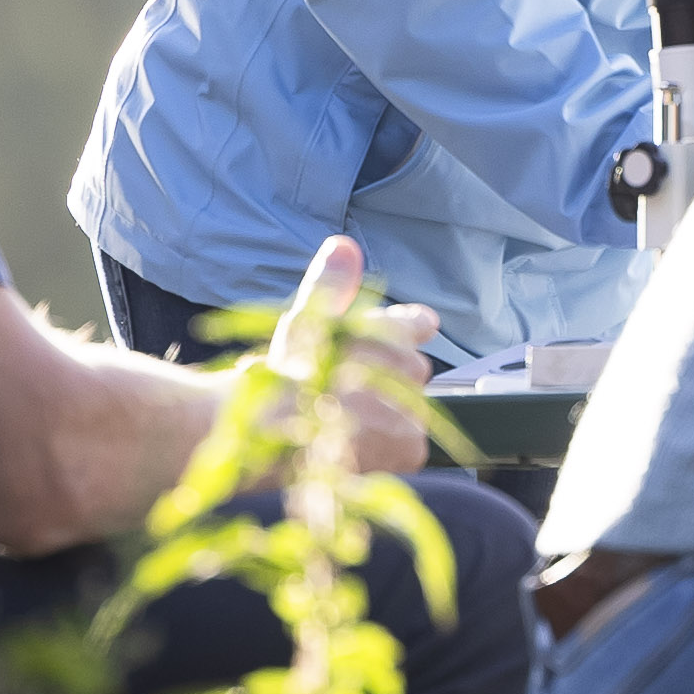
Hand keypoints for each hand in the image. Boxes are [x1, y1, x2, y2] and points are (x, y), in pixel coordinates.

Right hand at [271, 232, 436, 477]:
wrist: (277, 432)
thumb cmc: (285, 375)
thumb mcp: (305, 321)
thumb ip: (331, 284)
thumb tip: (343, 246)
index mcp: (390, 331)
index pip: (415, 322)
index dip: (409, 326)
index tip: (416, 327)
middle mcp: (411, 368)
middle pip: (409, 370)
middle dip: (383, 379)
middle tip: (342, 391)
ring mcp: (414, 408)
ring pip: (408, 409)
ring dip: (384, 415)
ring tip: (341, 422)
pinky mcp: (412, 446)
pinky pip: (408, 444)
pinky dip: (386, 446)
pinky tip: (355, 444)